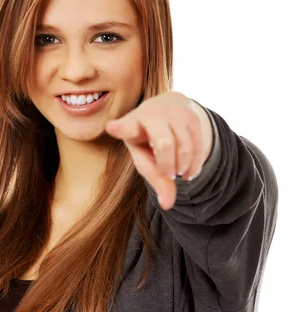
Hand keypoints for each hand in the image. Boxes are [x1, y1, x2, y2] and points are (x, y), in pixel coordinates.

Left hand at [105, 92, 206, 209]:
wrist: (169, 107)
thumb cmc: (149, 138)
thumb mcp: (145, 157)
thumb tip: (168, 205)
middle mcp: (152, 113)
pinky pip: (198, 146)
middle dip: (168, 165)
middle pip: (165, 143)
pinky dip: (194, 165)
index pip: (125, 127)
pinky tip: (187, 169)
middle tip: (167, 173)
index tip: (112, 127)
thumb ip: (155, 178)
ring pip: (185, 147)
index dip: (119, 128)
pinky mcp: (192, 116)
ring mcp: (174, 112)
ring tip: (177, 170)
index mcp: (131, 124)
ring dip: (183, 167)